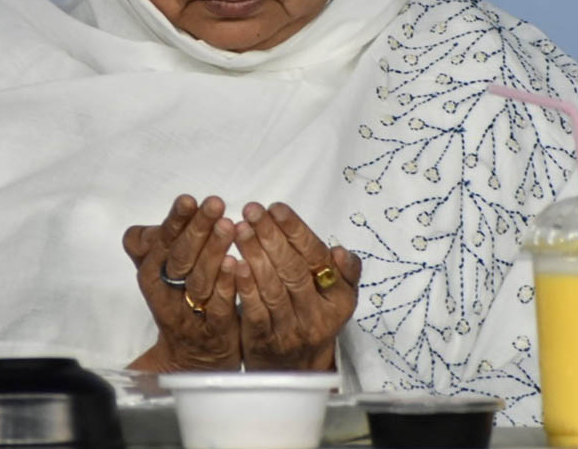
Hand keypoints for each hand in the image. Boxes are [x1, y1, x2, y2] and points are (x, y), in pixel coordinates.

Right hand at [123, 194, 240, 371]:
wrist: (192, 359)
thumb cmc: (179, 302)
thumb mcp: (160, 273)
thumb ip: (152, 247)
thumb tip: (146, 228)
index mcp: (153, 276)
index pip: (161, 245)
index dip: (174, 222)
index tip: (188, 199)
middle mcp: (168, 297)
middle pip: (179, 261)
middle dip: (197, 230)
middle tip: (215, 204)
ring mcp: (191, 317)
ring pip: (199, 284)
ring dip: (213, 253)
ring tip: (229, 226)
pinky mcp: (215, 334)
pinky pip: (220, 310)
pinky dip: (228, 287)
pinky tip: (238, 264)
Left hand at [233, 201, 360, 370]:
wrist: (295, 369)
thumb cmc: (313, 316)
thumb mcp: (338, 297)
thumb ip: (344, 272)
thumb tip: (340, 252)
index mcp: (339, 300)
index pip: (317, 257)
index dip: (295, 230)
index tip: (276, 207)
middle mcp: (317, 316)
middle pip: (292, 270)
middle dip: (271, 236)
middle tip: (252, 210)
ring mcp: (290, 331)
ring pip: (272, 287)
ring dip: (254, 254)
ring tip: (239, 228)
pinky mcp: (264, 342)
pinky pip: (254, 310)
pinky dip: (244, 286)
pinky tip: (233, 263)